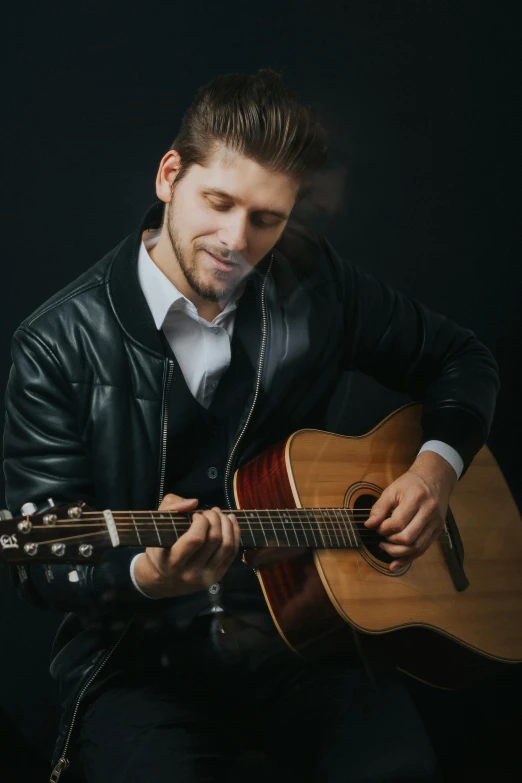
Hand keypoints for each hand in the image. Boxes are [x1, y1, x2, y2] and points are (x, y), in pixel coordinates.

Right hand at [134, 493, 239, 597]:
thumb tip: (194, 502)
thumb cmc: (159, 548)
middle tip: (209, 512)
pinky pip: (232, 553)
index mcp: (173, 562)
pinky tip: (230, 521)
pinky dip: (235, 534)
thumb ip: (171, 507)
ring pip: (227, 546)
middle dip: (215, 518)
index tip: (196, 514)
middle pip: (214, 539)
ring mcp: (206, 577)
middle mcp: (190, 573)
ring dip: (227, 524)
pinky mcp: (217, 577)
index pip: (195, 539)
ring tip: (220, 514)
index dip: (201, 521)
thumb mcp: (157, 525)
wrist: (162, 580)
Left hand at [363, 450, 457, 571]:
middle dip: (391, 543)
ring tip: (386, 548)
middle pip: (408, 538)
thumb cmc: (411, 483)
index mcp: (416, 498)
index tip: (377, 527)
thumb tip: (369, 525)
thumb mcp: (392, 489)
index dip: (384, 529)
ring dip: (399, 553)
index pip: (398, 522)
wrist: (434, 478)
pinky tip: (397, 563)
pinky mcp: (438, 530)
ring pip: (417, 548)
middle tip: (382, 540)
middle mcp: (429, 512)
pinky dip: (409, 558)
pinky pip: (423, 549)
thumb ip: (379, 507)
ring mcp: (436, 523)